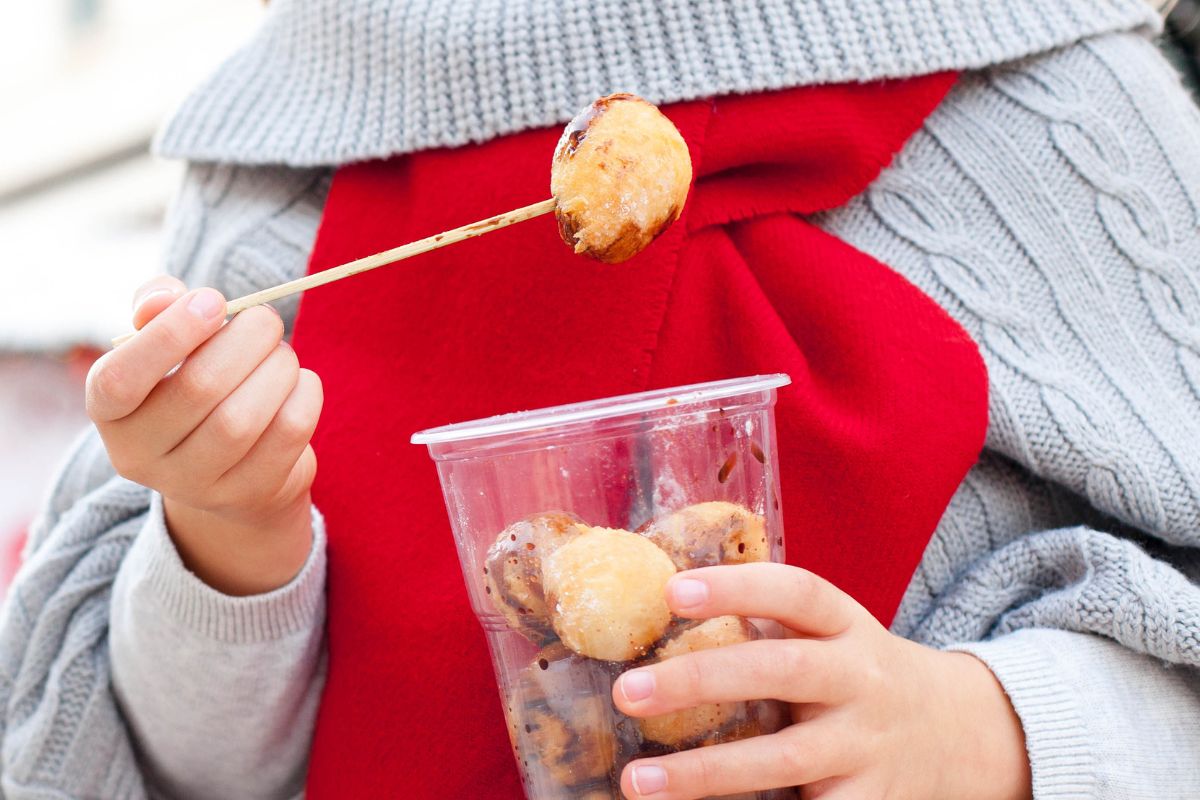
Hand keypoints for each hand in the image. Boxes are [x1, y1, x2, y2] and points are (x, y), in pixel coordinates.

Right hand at [86, 276, 322, 594]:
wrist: (235, 467)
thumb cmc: (195, 385)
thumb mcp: (167, 347)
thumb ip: (158, 309)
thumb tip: (165, 297)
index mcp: (110, 413)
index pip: (119, 380)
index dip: (169, 334)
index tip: (213, 301)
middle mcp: (141, 457)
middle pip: (197, 389)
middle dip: (245, 341)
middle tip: (265, 320)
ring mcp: (195, 485)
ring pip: (243, 418)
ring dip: (277, 369)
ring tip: (282, 354)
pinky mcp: (249, 493)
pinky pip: (288, 433)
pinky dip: (304, 395)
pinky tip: (299, 384)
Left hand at [612, 563, 1031, 799]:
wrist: (967, 734)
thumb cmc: (861, 677)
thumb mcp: (834, 638)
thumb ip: (770, 627)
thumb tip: (657, 610)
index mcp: (847, 626)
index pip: (797, 593)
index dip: (737, 588)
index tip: (672, 591)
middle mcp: (862, 679)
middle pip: (782, 670)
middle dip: (702, 679)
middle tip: (629, 691)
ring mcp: (869, 745)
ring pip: (787, 757)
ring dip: (708, 772)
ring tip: (638, 780)